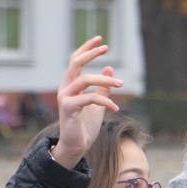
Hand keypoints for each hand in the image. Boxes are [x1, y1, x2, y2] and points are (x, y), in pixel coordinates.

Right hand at [52, 36, 123, 168]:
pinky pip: (90, 98)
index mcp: (70, 86)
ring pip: (85, 79)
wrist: (75, 147)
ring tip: (122, 85)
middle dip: (91, 53)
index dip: (87, 49)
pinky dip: (105, 101)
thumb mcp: (97, 105)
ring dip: (106, 81)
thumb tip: (110, 69)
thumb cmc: (84, 127)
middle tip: (106, 47)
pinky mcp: (68, 108)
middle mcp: (65, 88)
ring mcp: (65, 98)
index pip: (75, 61)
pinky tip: (115, 109)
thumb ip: (103, 88)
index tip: (100, 40)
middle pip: (76, 63)